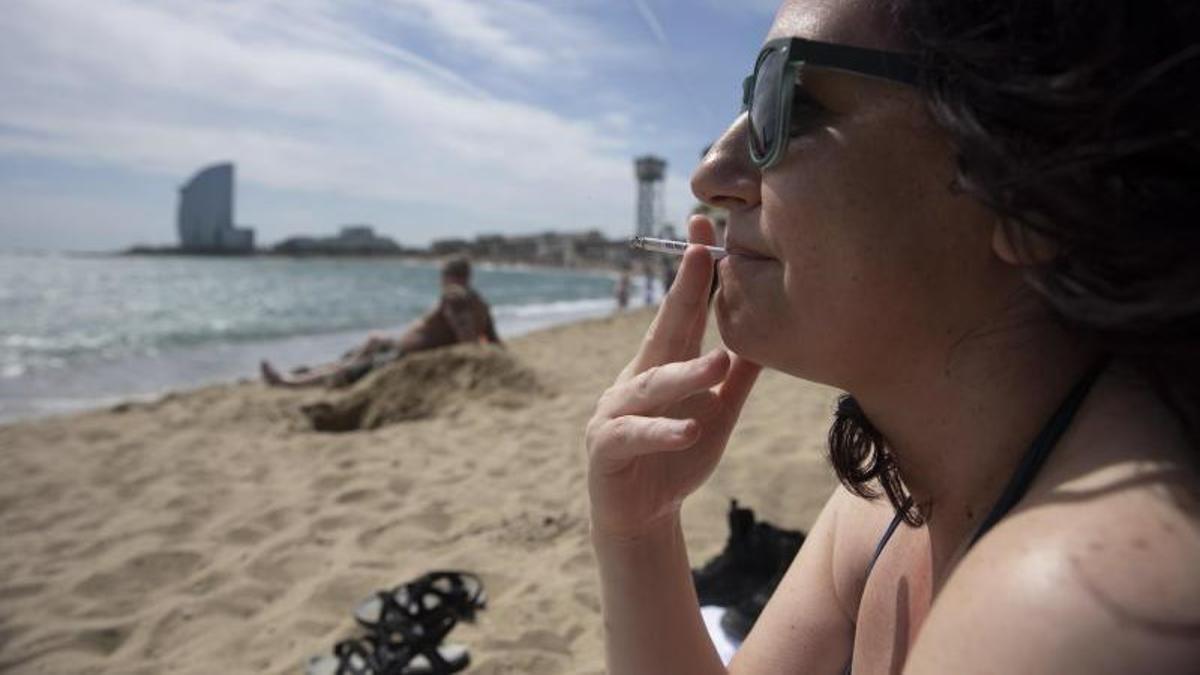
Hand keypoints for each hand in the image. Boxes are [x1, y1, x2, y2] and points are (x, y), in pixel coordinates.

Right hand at [586, 216, 760, 539]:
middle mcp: (636, 379)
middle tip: (701, 252)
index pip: (681, 311)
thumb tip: (770, 334)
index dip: (693, 272)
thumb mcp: (717, 413)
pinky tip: (689, 431)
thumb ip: (738, 378)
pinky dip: (662, 432)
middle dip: (680, 291)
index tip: (705, 225)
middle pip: (661, 330)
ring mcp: (616, 411)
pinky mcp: (607, 447)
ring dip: (683, 375)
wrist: (641, 515)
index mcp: (664, 365)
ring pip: (650, 386)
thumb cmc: (676, 455)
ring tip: (717, 366)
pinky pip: (636, 436)